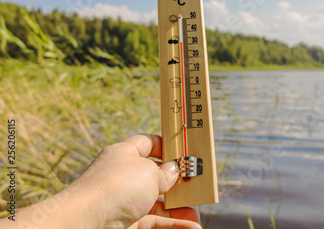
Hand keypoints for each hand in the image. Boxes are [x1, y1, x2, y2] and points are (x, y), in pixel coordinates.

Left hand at [73, 134, 201, 228]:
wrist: (87, 221)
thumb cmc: (118, 186)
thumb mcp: (149, 172)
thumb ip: (165, 172)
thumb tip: (173, 171)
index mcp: (124, 154)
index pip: (148, 143)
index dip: (165, 146)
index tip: (183, 152)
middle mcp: (122, 176)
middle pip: (154, 177)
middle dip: (176, 183)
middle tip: (194, 186)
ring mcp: (122, 201)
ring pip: (156, 203)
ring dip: (178, 209)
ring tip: (196, 214)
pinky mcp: (124, 223)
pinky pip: (152, 221)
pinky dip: (171, 224)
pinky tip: (190, 226)